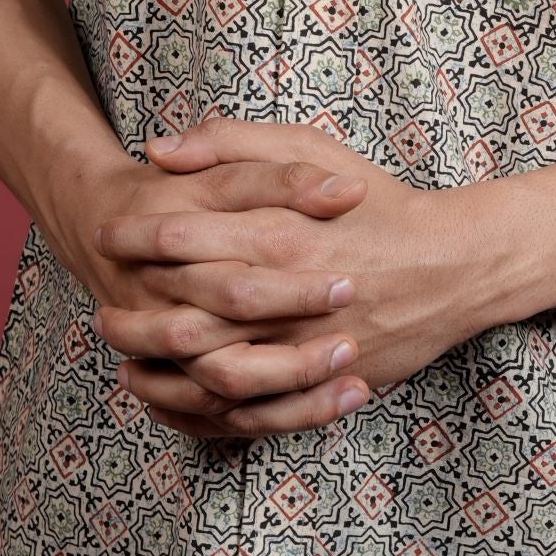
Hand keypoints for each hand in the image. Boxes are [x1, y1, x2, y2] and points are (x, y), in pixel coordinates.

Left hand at [94, 117, 510, 440]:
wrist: (454, 264)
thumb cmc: (376, 202)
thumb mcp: (310, 149)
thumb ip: (234, 143)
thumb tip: (160, 149)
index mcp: (279, 231)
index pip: (183, 238)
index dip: (135, 237)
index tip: (106, 234)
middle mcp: (286, 294)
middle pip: (185, 312)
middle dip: (133, 313)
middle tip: (101, 309)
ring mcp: (304, 347)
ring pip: (211, 372)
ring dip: (159, 369)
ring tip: (125, 360)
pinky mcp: (321, 386)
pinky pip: (250, 412)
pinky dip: (204, 411)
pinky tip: (174, 397)